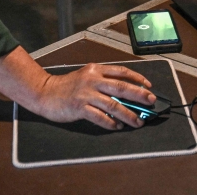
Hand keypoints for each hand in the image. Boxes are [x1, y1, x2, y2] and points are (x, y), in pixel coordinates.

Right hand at [33, 63, 155, 129]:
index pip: (122, 72)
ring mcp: (86, 94)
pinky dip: (111, 122)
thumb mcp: (86, 76)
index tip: (148, 86)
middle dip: (139, 95)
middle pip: (121, 87)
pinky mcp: (79, 107)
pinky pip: (99, 116)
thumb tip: (126, 93)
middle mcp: (93, 80)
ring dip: (128, 114)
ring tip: (138, 121)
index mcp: (96, 70)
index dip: (137, 78)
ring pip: (113, 104)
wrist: (45, 92)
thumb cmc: (67, 86)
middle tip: (151, 101)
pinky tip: (118, 126)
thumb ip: (103, 81)